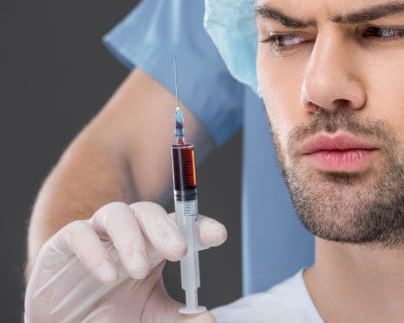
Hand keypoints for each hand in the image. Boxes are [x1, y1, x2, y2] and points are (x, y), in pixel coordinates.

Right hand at [24, 201, 227, 321]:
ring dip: (131, 239)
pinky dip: (94, 251)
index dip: (199, 226)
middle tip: (179, 251)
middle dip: (167, 228)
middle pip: (149, 213)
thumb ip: (179, 318)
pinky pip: (79, 233)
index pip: (180, 226)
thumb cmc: (110, 314)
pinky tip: (108, 275)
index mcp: (153, 245)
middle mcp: (128, 233)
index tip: (219, 235)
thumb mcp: (149, 318)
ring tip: (139, 271)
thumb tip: (209, 318)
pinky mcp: (63, 244)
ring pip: (117, 214)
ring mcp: (97, 235)